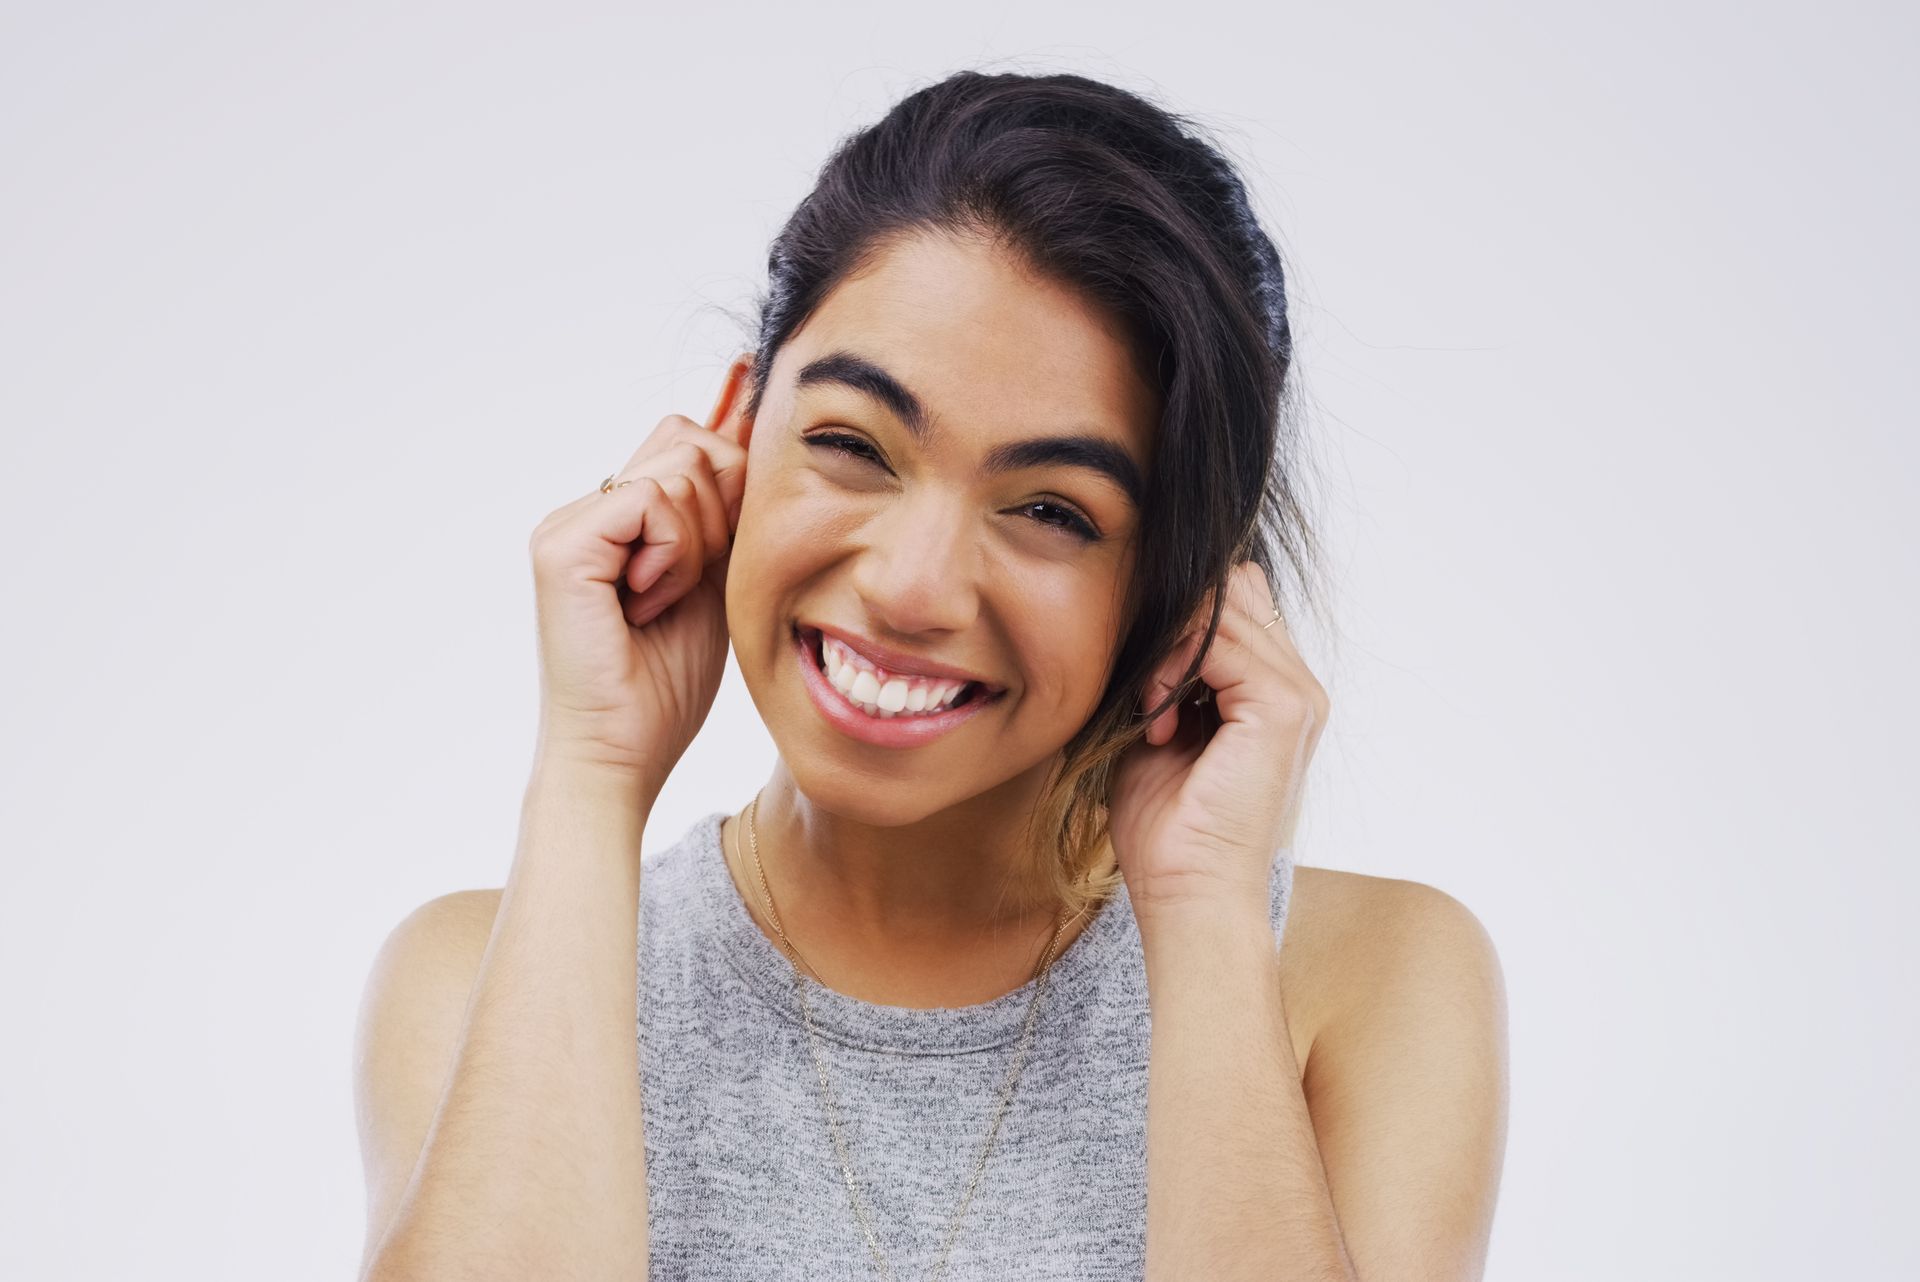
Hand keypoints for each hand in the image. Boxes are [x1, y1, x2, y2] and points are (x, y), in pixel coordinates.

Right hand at [527, 357, 752, 787]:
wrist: (621, 755)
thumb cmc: (665, 686)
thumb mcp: (717, 580)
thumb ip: (728, 513)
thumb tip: (755, 425)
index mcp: (618, 518)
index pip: (691, 442)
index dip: (730, 487)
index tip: (721, 556)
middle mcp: (586, 510)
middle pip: (689, 440)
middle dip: (719, 515)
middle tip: (687, 586)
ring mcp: (568, 524)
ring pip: (679, 469)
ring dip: (695, 546)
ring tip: (659, 603)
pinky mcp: (562, 545)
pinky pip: (652, 500)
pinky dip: (673, 556)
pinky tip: (646, 603)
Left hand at [1107, 560, 1329, 914]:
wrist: (1187, 892)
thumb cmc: (1167, 828)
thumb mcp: (1160, 726)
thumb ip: (1168, 670)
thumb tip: (1146, 616)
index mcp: (1275, 692)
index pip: (1238, 601)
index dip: (1181, 618)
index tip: (1141, 678)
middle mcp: (1297, 687)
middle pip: (1234, 592)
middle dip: (1171, 628)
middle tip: (1142, 695)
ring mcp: (1298, 695)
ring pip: (1222, 611)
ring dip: (1167, 651)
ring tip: (1150, 712)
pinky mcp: (1283, 707)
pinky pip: (1219, 641)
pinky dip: (1174, 669)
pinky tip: (1158, 722)